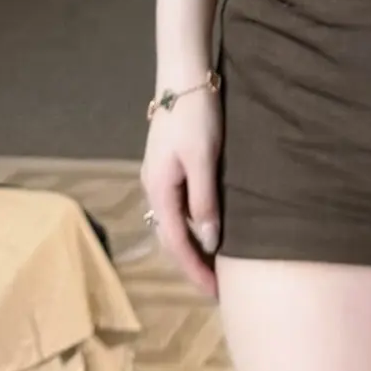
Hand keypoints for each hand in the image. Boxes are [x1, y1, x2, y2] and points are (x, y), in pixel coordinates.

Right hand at [141, 88, 221, 300]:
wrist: (183, 76)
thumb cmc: (196, 116)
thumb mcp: (203, 160)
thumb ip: (205, 201)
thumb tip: (210, 241)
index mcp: (159, 190)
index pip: (177, 243)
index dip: (195, 270)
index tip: (215, 293)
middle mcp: (153, 188)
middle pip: (172, 237)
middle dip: (192, 263)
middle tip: (217, 286)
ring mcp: (158, 176)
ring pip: (174, 222)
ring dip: (192, 245)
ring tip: (216, 264)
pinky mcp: (167, 165)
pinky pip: (178, 206)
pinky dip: (192, 224)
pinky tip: (209, 227)